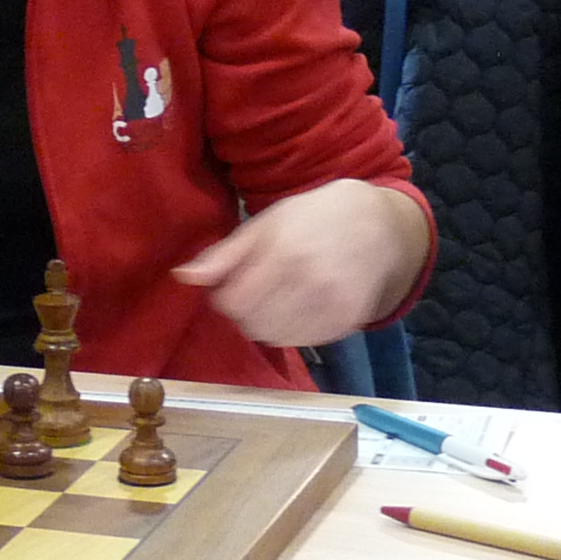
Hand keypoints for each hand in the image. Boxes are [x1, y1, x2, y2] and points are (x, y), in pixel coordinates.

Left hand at [174, 181, 431, 347]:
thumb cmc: (313, 218)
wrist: (378, 225)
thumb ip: (224, 255)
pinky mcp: (346, 322)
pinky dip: (292, 330)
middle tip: (256, 290)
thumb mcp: (266, 223)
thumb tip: (182, 276)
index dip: (224, 297)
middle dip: (244, 312)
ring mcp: (331, 305)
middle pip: (251, 324)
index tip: (232, 285)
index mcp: (284, 252)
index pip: (233, 302)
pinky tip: (299, 306)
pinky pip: (301, 341)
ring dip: (266, 323)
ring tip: (278, 297)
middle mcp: (310, 282)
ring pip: (275, 337)